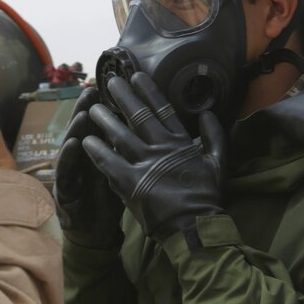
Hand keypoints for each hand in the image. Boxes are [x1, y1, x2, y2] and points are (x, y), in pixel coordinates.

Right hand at [53, 87, 125, 248]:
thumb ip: (120, 149)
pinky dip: (68, 158)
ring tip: (82, 114)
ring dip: (75, 129)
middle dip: (84, 110)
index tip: (106, 87)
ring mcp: (69, 174)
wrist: (95, 234)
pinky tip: (72, 145)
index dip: (99, 107)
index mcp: (93, 153)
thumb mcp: (116, 169)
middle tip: (91, 92)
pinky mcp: (64, 192)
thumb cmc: (106, 199)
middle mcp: (79, 159)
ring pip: (70, 147)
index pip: (96, 125)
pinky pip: (66, 173)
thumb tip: (138, 123)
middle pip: (82, 131)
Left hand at [83, 72, 225, 243]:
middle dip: (123, 97)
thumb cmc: (205, 196)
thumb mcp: (218, 162)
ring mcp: (145, 165)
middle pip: (138, 116)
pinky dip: (97, 150)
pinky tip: (86, 139)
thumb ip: (214, 136)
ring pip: (120, 135)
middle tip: (109, 81)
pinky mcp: (130, 183)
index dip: (148, 91)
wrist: (194, 228)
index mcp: (179, 142)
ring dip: (105, 119)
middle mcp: (160, 148)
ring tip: (92, 106)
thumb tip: (208, 113)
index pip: (162, 109)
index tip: (136, 76)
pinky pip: (109, 162)